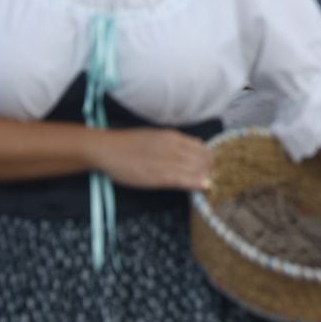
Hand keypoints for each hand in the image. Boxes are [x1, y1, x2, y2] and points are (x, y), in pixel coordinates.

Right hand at [92, 128, 214, 190]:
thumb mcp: (156, 135)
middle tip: (212, 176)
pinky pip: (182, 179)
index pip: (201, 147)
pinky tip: (203, 186)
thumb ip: (176, 141)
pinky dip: (195, 182)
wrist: (107, 149)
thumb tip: (198, 143)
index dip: (209, 158)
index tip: (210, 165)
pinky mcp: (157, 176)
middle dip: (209, 168)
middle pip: (201, 159)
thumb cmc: (130, 143)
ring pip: (195, 169)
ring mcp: (165, 161)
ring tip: (208, 182)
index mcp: (172, 136)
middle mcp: (172, 147)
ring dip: (204, 176)